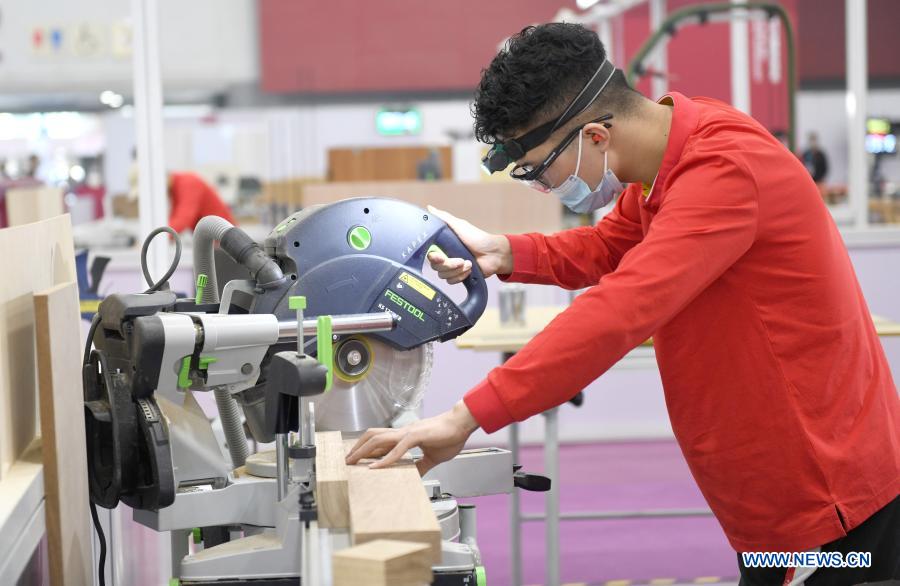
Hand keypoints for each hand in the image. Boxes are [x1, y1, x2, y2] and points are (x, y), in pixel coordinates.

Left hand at [345, 401, 479, 474]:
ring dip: (363, 451)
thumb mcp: (433, 457)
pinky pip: (397, 448)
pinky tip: (376, 467)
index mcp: (405, 435)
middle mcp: (403, 432)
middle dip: (357, 448)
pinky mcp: (416, 436)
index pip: (380, 440)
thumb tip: (414, 476)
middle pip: (372, 436)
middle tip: (346, 461)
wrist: (461, 423)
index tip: (356, 459)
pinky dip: (385, 459)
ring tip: (353, 462)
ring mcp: (408, 433)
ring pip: (378, 439)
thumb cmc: (450, 436)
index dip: (366, 448)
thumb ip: (421, 465)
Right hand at [426, 205, 511, 282]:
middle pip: (436, 267)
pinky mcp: (458, 276)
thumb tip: (430, 208)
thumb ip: (443, 218)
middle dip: (449, 265)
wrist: (494, 254)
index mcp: (443, 245)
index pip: (430, 254)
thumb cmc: (478, 238)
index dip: (434, 258)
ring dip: (457, 270)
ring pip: (443, 275)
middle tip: (461, 260)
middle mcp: (445, 256)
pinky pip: (451, 281)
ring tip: (469, 263)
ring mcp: (452, 267)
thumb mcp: (459, 225)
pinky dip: (460, 276)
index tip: (440, 257)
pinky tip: (469, 269)